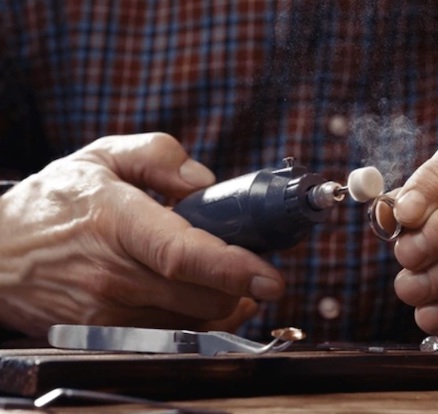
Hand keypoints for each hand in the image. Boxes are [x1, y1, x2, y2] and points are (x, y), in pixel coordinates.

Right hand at [0, 133, 283, 336]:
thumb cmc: (53, 204)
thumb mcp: (101, 156)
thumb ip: (158, 155)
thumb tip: (205, 182)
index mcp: (116, 222)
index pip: (183, 254)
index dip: (233, 267)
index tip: (271, 276)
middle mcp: (113, 275)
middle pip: (202, 296)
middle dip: (240, 281)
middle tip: (249, 257)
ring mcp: (108, 312)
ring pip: (195, 321)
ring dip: (224, 300)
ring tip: (222, 272)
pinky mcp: (106, 334)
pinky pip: (174, 335)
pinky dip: (200, 317)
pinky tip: (199, 293)